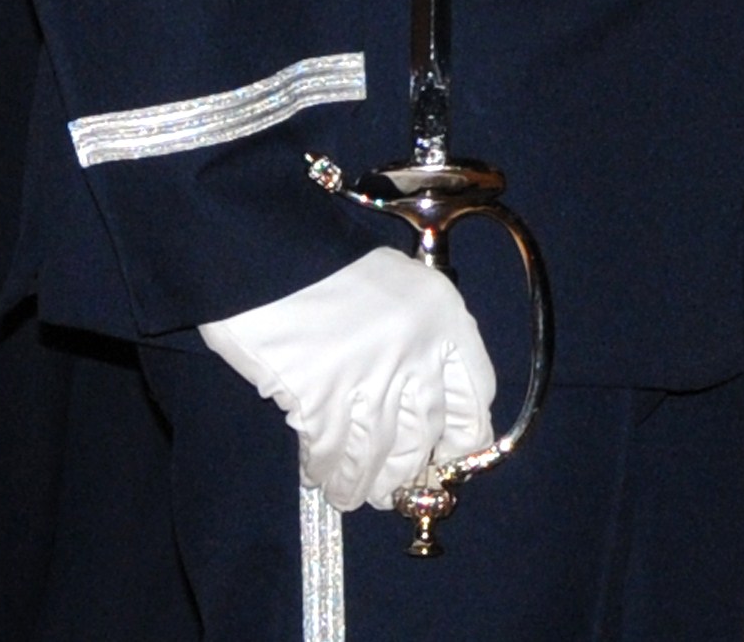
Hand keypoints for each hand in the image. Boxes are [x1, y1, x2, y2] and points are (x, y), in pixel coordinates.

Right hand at [200, 249, 498, 511]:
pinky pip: (335, 454)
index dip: (464, 435)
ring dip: (368, 483)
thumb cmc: (325, 262)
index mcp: (444, 316)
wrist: (267, 249)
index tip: (448, 454)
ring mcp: (372, 377)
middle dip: (409, 469)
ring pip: (382, 455)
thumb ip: (417, 335)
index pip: (476, 393)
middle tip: (394, 487)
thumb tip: (413, 400)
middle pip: (426, 434)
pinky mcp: (325, 398)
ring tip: (356, 494)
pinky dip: (330, 473)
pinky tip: (322, 477)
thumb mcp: (396, 284)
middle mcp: (419, 350)